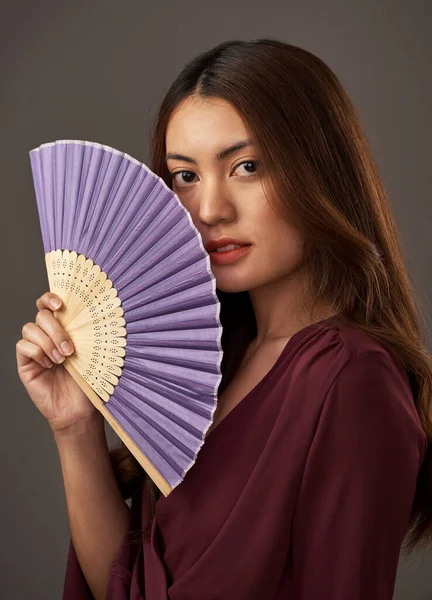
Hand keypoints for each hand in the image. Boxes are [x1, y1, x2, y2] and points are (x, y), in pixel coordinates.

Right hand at [16, 292, 102, 432]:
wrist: (78, 408)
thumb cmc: (87, 380)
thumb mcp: (90, 352)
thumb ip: (84, 332)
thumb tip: (92, 312)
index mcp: (64, 328)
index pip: (49, 304)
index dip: (50, 298)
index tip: (61, 306)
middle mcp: (47, 335)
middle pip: (41, 315)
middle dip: (56, 329)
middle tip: (69, 349)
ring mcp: (35, 349)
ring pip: (30, 329)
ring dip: (48, 343)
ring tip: (61, 360)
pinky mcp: (25, 363)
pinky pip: (22, 346)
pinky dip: (37, 353)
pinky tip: (48, 366)